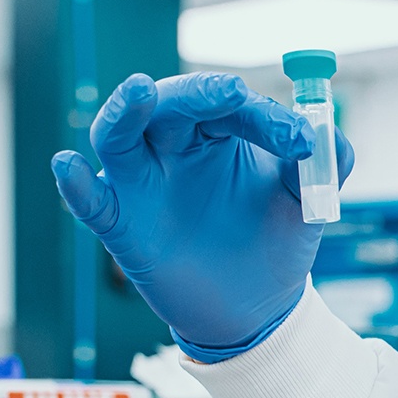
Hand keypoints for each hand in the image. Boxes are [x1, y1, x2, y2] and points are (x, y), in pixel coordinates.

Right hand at [50, 71, 355, 360]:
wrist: (257, 307)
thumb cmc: (275, 242)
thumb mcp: (307, 205)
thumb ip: (321, 167)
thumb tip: (328, 138)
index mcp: (218, 132)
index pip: (231, 105)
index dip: (264, 116)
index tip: (300, 142)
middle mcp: (173, 147)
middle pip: (170, 105)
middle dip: (198, 93)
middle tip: (230, 90)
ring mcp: (142, 184)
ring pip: (119, 136)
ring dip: (124, 110)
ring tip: (141, 90)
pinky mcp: (121, 225)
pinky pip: (90, 202)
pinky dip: (76, 184)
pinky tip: (70, 166)